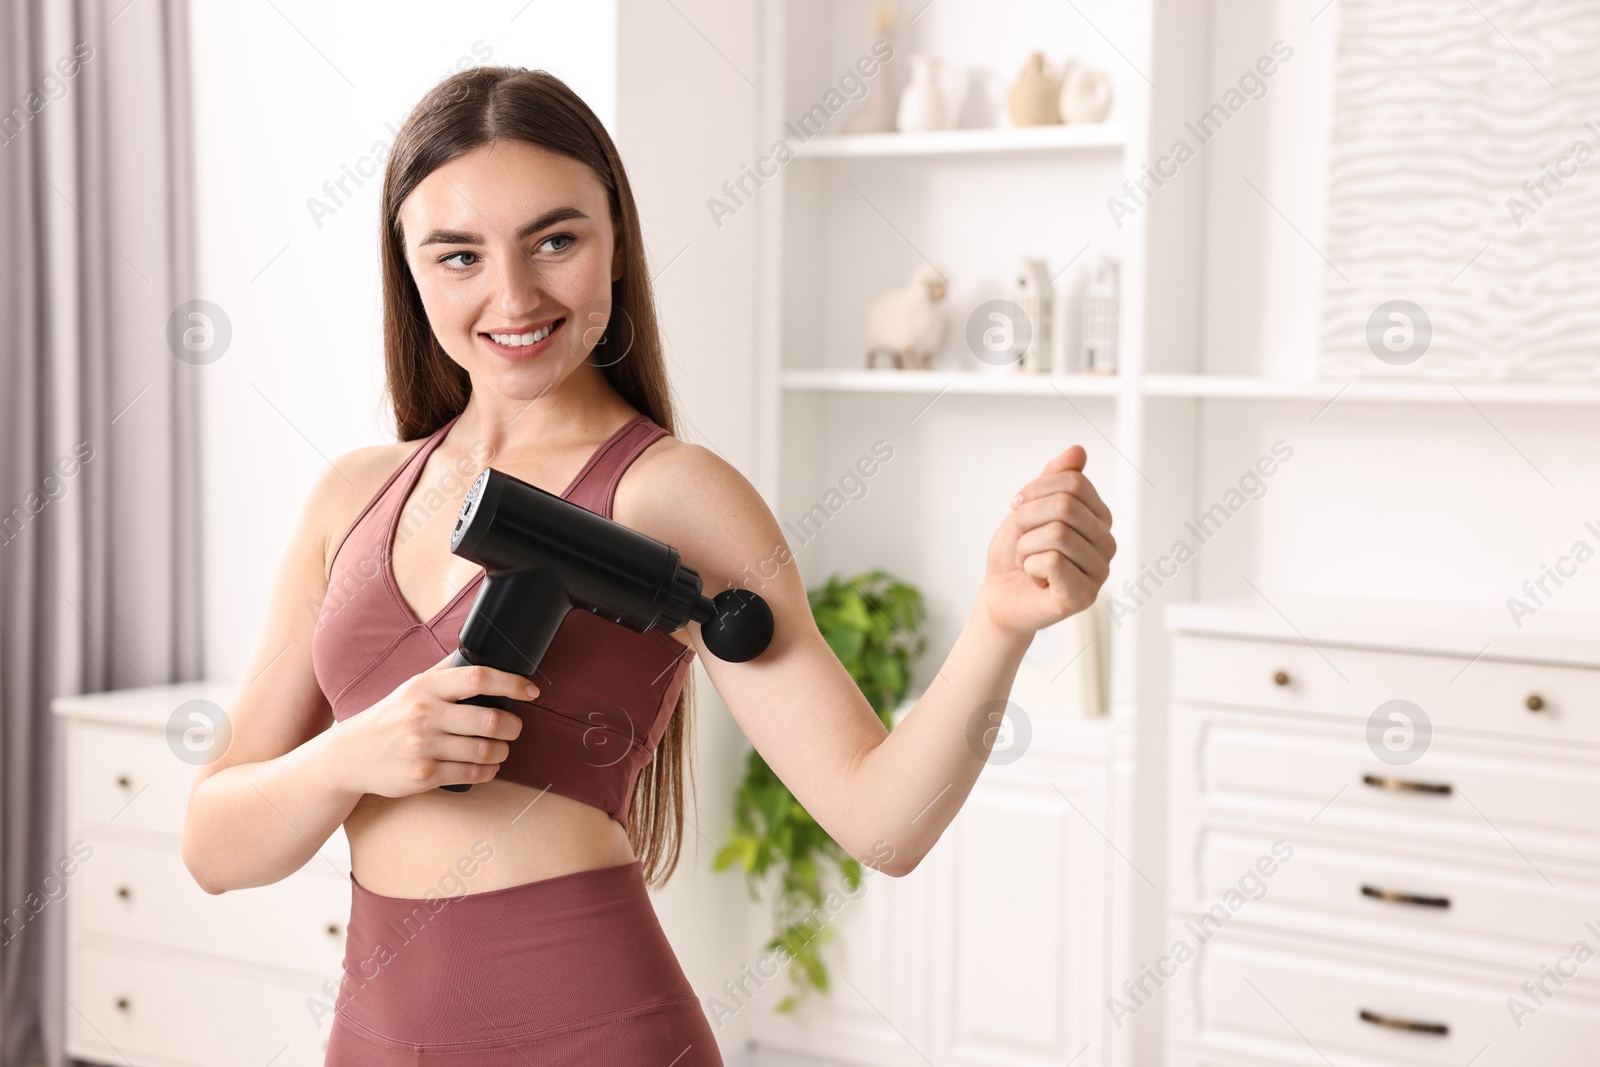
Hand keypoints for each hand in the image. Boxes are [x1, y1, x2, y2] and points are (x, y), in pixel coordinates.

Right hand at [329, 651, 532, 796]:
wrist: (350, 755)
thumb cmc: (391, 716)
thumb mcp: (412, 686)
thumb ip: (445, 669)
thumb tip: (478, 647)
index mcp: (425, 687)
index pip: (478, 678)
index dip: (511, 683)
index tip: (531, 690)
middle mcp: (424, 714)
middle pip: (490, 719)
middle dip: (513, 726)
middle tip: (514, 728)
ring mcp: (423, 747)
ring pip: (485, 750)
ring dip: (502, 751)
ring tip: (501, 748)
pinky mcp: (423, 775)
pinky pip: (471, 774)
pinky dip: (488, 771)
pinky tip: (487, 766)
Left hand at [976, 445, 1115, 637]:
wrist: (999, 595)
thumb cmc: (1016, 554)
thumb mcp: (1030, 507)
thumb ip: (1054, 478)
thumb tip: (1078, 450)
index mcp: (1098, 518)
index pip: (1073, 482)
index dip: (1035, 491)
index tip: (1018, 507)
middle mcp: (1106, 543)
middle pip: (1066, 506)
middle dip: (1028, 519)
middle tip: (1023, 539)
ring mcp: (1100, 571)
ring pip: (1057, 533)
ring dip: (1027, 546)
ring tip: (1029, 561)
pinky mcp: (1084, 596)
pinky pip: (1052, 561)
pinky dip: (1030, 566)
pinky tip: (1035, 578)